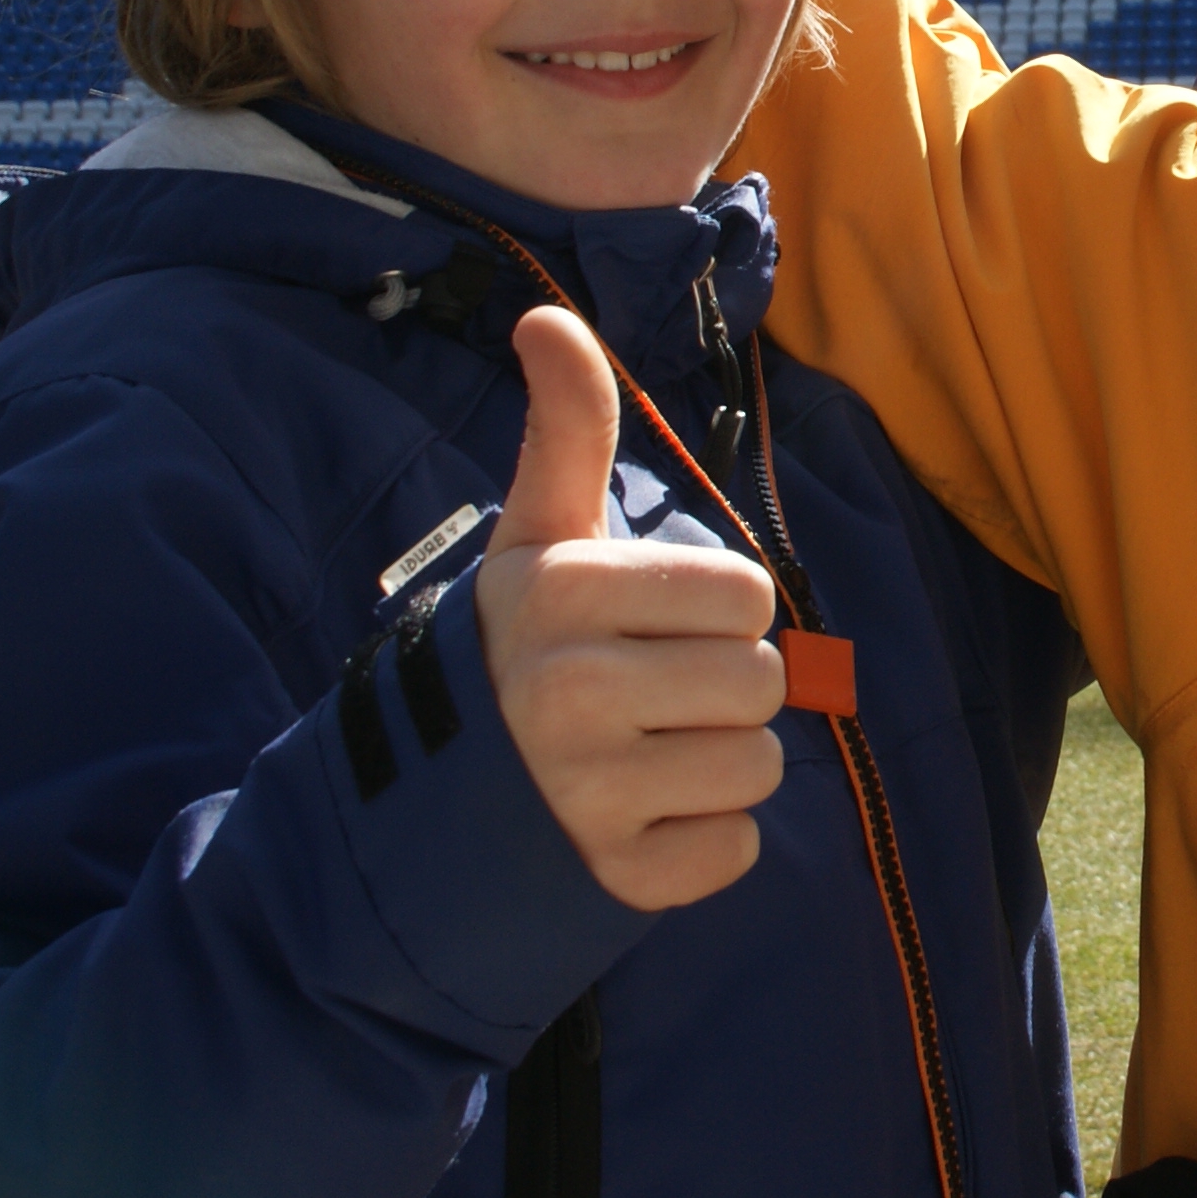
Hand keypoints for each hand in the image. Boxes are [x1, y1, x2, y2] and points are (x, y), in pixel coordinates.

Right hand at [475, 306, 788, 910]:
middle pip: (763, 681)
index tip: (648, 625)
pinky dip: (701, 845)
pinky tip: (635, 824)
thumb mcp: (536, 538)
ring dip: (717, 767)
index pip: (746, 595)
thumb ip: (567, 430)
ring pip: (759, 767)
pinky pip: (735, 852)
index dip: (714, 611)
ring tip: (640, 759)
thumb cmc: (517, 648)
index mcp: (561, 594)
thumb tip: (544, 317)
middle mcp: (569, 690)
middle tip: (648, 699)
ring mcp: (587, 793)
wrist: (433, 805)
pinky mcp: (615, 880)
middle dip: (721, 689)